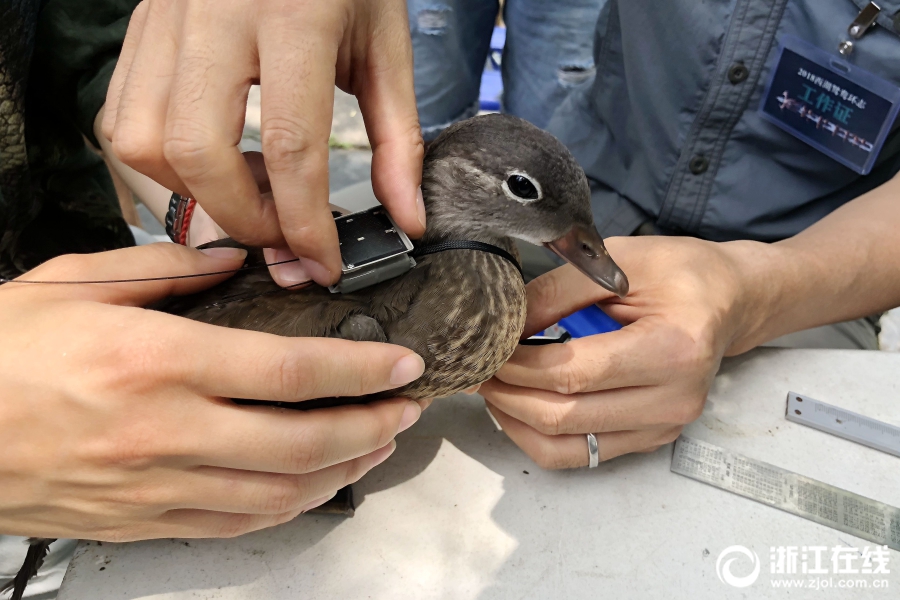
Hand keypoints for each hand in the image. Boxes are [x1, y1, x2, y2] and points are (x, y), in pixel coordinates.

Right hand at [0, 244, 425, 539]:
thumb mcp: (77, 283)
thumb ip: (168, 267)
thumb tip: (235, 261)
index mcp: (157, 361)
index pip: (290, 370)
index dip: (361, 370)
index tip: (403, 366)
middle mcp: (166, 431)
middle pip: (301, 443)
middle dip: (370, 427)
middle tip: (406, 410)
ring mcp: (155, 485)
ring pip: (278, 495)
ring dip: (341, 472)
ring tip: (375, 446)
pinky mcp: (140, 520)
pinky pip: (232, 525)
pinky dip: (286, 507)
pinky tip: (312, 486)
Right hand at [102, 0, 424, 285]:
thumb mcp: (387, 48)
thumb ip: (398, 139)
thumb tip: (406, 221)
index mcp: (294, 16)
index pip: (291, 146)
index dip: (305, 223)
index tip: (324, 263)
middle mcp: (215, 14)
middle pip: (198, 152)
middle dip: (241, 218)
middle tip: (282, 234)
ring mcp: (166, 17)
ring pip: (142, 139)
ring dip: (192, 194)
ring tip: (248, 194)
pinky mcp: (141, 25)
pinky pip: (120, 115)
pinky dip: (158, 164)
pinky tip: (211, 164)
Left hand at [480, 236, 760, 468]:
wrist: (729, 301)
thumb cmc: (682, 274)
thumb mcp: (620, 261)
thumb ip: (556, 293)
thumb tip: (502, 326)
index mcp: (673, 349)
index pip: (574, 373)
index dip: (519, 366)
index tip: (487, 350)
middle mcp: (674, 400)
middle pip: (565, 417)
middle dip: (508, 395)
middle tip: (477, 370)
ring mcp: (664, 426)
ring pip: (566, 447)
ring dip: (516, 422)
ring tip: (492, 389)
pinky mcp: (650, 439)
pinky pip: (580, 455)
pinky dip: (539, 435)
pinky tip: (519, 406)